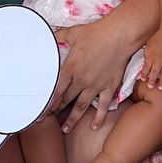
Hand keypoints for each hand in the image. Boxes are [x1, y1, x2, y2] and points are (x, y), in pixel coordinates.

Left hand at [52, 10, 137, 131]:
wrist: (119, 36)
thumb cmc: (96, 33)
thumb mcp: (73, 33)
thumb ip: (60, 36)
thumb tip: (49, 33)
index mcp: (71, 68)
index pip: (56, 91)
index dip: (48, 103)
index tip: (42, 112)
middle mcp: (81, 80)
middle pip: (66, 100)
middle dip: (56, 111)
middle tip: (49, 120)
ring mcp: (96, 85)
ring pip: (81, 106)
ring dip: (73, 119)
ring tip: (65, 129)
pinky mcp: (109, 87)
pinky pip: (103, 106)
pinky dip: (99, 118)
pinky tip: (94, 127)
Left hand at [142, 38, 161, 90]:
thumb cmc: (158, 37)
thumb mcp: (148, 45)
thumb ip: (146, 55)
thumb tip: (144, 63)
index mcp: (151, 56)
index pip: (146, 68)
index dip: (144, 74)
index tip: (143, 80)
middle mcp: (159, 60)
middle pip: (154, 73)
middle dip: (152, 81)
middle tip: (150, 87)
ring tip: (160, 88)